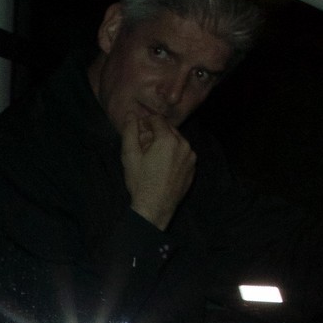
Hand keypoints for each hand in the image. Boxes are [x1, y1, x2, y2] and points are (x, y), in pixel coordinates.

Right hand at [120, 113, 195, 232]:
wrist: (154, 208)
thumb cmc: (140, 183)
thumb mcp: (129, 156)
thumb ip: (130, 132)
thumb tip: (131, 115)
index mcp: (168, 139)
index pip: (157, 120)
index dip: (145, 123)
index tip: (138, 132)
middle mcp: (184, 145)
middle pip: (168, 130)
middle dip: (156, 134)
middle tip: (144, 147)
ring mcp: (190, 157)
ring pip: (177, 142)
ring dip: (165, 144)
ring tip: (153, 159)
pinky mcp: (193, 168)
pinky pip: (183, 155)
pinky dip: (173, 155)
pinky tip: (162, 168)